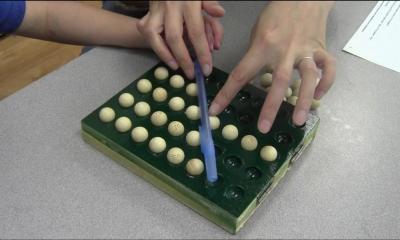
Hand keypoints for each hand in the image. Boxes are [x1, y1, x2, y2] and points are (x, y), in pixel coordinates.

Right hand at [137, 1, 223, 78]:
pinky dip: (157, 48)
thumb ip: (211, 5)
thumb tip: (219, 13)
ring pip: (155, 37)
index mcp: (188, 3)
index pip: (196, 32)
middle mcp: (170, 7)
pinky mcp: (145, 17)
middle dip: (183, 59)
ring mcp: (155, 11)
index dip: (202, 53)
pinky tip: (167, 57)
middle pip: (174, 38)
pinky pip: (148, 35)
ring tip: (176, 67)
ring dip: (165, 55)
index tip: (206, 68)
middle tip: (191, 73)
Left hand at [209, 1, 335, 132]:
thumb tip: (250, 78)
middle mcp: (284, 50)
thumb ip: (255, 55)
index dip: (227, 94)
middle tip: (263, 128)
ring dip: (303, 100)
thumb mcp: (257, 32)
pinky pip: (328, 69)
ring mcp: (305, 50)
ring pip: (308, 77)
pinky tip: (319, 97)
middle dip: (270, 107)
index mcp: (263, 45)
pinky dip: (326, 83)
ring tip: (298, 121)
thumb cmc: (276, 14)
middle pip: (278, 81)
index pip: (241, 74)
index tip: (215, 111)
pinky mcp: (321, 49)